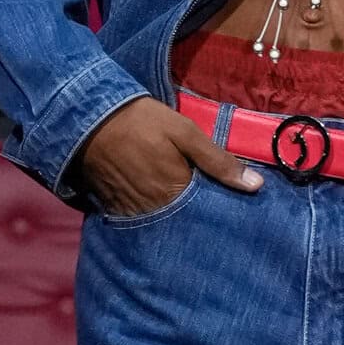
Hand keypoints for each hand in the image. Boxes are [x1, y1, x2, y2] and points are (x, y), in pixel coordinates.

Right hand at [78, 96, 263, 217]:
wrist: (87, 118)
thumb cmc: (142, 121)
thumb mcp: (185, 132)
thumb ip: (218, 161)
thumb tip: (256, 186)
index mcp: (175, 192)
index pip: (207, 213)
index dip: (220, 212)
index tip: (236, 214)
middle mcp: (155, 210)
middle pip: (185, 224)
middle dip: (199, 222)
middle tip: (215, 219)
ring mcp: (134, 212)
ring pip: (163, 226)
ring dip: (176, 223)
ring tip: (191, 218)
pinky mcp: (116, 209)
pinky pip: (141, 222)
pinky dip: (153, 219)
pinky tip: (162, 212)